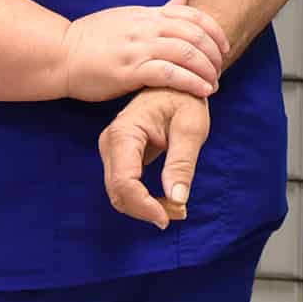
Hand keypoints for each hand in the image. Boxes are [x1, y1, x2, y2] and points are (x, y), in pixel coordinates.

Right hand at [60, 0, 230, 100]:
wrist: (60, 54)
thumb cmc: (92, 39)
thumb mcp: (128, 17)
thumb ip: (157, 11)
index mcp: (147, 14)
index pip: (193, 16)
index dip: (215, 31)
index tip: (224, 47)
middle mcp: (146, 27)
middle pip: (195, 34)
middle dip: (214, 54)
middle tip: (220, 70)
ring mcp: (138, 48)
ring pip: (186, 53)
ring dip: (207, 70)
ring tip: (214, 84)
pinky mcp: (129, 70)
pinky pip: (169, 73)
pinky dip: (191, 82)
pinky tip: (202, 91)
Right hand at [98, 87, 210, 228]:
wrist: (177, 84)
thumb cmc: (186, 99)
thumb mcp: (192, 127)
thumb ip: (182, 162)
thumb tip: (177, 199)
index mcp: (124, 132)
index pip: (124, 181)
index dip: (143, 205)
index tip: (169, 217)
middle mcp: (110, 142)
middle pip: (118, 192)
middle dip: (147, 209)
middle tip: (181, 213)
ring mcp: (111, 151)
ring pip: (119, 194)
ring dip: (146, 207)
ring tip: (179, 208)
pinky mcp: (118, 158)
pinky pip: (125, 187)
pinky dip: (145, 200)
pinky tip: (169, 200)